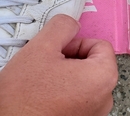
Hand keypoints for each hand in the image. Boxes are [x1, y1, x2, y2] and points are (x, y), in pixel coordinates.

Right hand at [0, 14, 117, 115]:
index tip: (57, 52)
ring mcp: (95, 113)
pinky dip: (64, 94)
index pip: (100, 45)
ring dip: (66, 78)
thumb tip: (72, 23)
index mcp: (103, 76)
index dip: (76, 44)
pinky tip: (44, 97)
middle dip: (70, 61)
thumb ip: (63, 27)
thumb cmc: (23, 97)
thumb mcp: (41, 48)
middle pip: (93, 63)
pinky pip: (79, 99)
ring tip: (43, 84)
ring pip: (84, 82)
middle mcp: (105, 97)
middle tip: (47, 67)